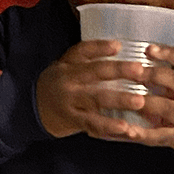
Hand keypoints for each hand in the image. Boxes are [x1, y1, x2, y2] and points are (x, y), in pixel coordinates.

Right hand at [35, 40, 152, 143]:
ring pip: (96, 100)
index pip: (83, 52)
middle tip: (140, 71)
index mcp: (68, 66)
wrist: (33, 109)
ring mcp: (70, 102)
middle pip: (94, 73)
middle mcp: (69, 82)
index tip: (118, 46)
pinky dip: (109, 126)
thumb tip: (118, 45)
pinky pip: (93, 124)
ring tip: (139, 102)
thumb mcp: (65, 65)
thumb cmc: (58, 83)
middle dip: (118, 71)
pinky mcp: (73, 120)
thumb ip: (87, 56)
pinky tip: (125, 128)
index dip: (99, 48)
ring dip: (119, 101)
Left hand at [123, 44, 173, 151]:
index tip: (148, 49)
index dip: (168, 53)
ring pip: (167, 108)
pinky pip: (160, 135)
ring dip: (146, 102)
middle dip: (152, 75)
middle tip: (131, 70)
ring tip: (126, 98)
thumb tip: (138, 55)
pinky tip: (128, 130)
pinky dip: (143, 134)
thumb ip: (171, 72)